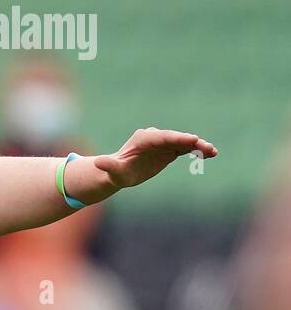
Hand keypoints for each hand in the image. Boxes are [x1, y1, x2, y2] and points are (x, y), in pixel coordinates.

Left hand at [94, 128, 217, 189]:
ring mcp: (164, 143)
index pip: (162, 137)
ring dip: (197, 146)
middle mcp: (155, 137)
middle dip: (189, 141)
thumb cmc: (116, 172)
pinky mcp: (169, 150)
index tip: (190, 139)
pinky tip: (210, 154)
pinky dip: (196, 150)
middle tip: (203, 145)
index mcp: (143, 139)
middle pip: (175, 138)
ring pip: (183, 142)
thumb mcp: (112, 171)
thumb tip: (98, 163)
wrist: (120, 172)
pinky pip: (185, 149)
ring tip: (212, 151)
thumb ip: (109, 166)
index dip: (176, 138)